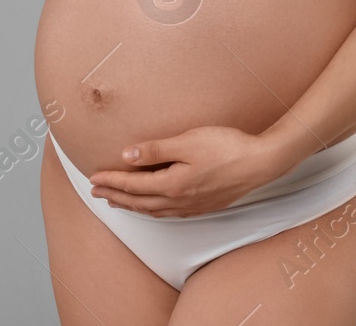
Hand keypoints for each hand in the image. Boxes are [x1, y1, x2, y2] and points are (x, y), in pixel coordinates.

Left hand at [86, 125, 287, 217]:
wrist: (262, 163)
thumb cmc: (226, 147)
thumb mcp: (187, 142)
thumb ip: (156, 150)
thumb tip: (126, 156)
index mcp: (173, 185)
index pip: (133, 186)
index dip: (111, 181)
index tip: (93, 178)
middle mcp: (180, 201)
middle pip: (139, 202)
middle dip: (115, 196)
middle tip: (95, 192)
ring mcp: (193, 206)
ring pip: (153, 210)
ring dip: (132, 206)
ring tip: (116, 201)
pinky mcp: (204, 205)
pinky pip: (169, 213)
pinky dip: (152, 210)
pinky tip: (152, 207)